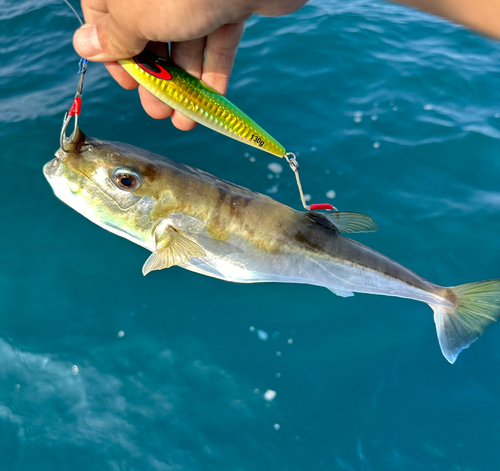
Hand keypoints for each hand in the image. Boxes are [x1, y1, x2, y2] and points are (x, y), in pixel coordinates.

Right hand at [73, 0, 307, 129]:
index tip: (128, 84)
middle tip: (158, 112)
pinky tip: (211, 104)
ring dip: (185, 85)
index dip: (116, 55)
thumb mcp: (137, 16)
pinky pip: (217, 43)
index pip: (107, 17)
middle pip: (150, 36)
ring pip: (185, 44)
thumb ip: (114, 35)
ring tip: (185, 121)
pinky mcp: (229, 4)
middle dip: (156, 80)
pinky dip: (213, 73)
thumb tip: (85, 46)